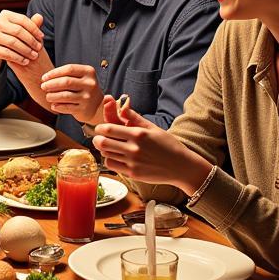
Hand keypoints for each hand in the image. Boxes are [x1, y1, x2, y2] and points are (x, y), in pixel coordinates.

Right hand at [0, 11, 44, 75]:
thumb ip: (31, 24)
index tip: (42, 37)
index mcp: (5, 15)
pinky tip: (25, 61)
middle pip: (18, 31)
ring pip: (12, 42)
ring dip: (26, 50)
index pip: (22, 20)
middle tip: (39, 48)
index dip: (34, 28)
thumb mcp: (21, 29)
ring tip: (34, 55)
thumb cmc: (11, 35)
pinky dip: (18, 58)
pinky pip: (6, 53)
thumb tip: (39, 16)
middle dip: (30, 40)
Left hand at [39, 63, 103, 121]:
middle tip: (43, 86)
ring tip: (47, 96)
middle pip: (66, 82)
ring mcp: (88, 97)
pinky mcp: (84, 109)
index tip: (44, 77)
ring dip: (52, 96)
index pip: (69, 69)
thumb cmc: (83, 89)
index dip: (54, 73)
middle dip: (51, 84)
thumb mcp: (80, 77)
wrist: (97, 106)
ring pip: (65, 95)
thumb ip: (66, 75)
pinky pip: (66, 107)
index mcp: (89, 72)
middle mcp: (90, 84)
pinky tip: (53, 105)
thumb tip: (46, 78)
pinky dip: (57, 106)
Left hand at [91, 104, 210, 193]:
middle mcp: (134, 148)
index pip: (108, 129)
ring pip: (106, 154)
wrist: (181, 167)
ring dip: (104, 149)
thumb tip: (122, 105)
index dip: (100, 128)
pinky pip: (112, 166)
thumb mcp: (152, 128)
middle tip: (99, 138)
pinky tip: (116, 157)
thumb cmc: (167, 145)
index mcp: (138, 134)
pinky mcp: (133, 173)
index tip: (101, 128)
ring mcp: (133, 162)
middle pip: (103, 142)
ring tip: (109, 147)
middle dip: (97, 139)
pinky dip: (110, 160)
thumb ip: (134, 117)